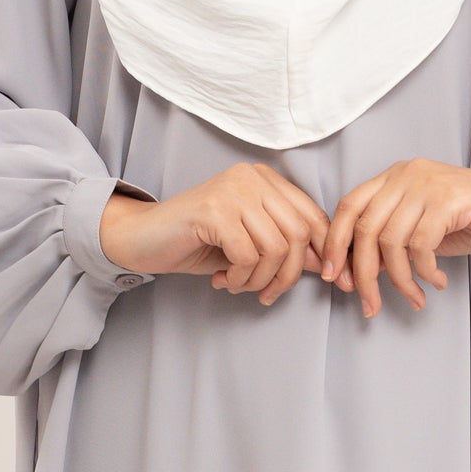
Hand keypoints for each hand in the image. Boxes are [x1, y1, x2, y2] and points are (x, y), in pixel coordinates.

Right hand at [99, 164, 330, 305]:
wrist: (143, 238)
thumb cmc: (198, 242)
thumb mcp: (250, 244)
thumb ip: (287, 247)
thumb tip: (326, 264)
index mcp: (266, 179)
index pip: (313, 216)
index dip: (324, 251)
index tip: (327, 281)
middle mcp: (252, 177)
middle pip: (298, 234)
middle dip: (288, 275)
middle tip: (265, 294)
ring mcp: (232, 190)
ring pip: (275, 247)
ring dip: (260, 280)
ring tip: (239, 286)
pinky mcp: (214, 210)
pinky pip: (247, 256)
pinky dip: (240, 278)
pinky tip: (223, 280)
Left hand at [320, 158, 470, 319]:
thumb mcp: (426, 230)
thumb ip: (393, 243)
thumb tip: (361, 272)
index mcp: (395, 176)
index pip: (348, 207)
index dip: (335, 244)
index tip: (334, 279)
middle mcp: (406, 174)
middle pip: (364, 228)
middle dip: (362, 273)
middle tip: (370, 304)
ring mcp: (427, 184)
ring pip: (390, 241)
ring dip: (400, 281)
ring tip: (416, 299)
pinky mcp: (449, 199)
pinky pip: (420, 245)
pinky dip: (425, 272)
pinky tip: (439, 282)